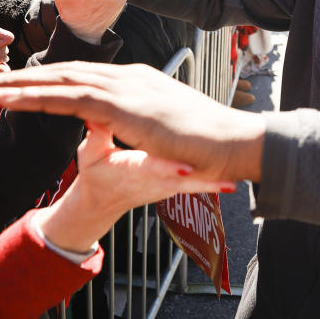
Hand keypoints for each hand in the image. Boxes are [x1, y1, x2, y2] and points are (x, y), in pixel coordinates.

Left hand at [0, 61, 265, 181]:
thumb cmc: (204, 143)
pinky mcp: (124, 106)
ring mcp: (124, 88)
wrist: (235, 143)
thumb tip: (112, 126)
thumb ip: (133, 125)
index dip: (36, 80)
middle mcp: (124, 77)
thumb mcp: (159, 132)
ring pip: (55, 79)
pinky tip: (6, 99)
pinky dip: (34, 96)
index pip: (75, 76)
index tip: (3, 86)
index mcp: (132, 82)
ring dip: (9, 83)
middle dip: (9, 76)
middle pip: (57, 71)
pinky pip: (69, 98)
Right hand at [34, 126, 235, 251]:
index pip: (149, 169)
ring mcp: (166, 186)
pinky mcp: (174, 185)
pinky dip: (211, 183)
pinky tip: (230, 183)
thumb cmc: (97, 177)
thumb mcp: (89, 157)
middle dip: (199, 181)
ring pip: (191, 186)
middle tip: (223, 181)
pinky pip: (194, 185)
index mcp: (132, 172)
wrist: (103, 202)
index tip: (186, 169)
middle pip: (178, 182)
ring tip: (230, 182)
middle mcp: (153, 182)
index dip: (166, 168)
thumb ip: (96, 138)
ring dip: (210, 183)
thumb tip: (96, 116)